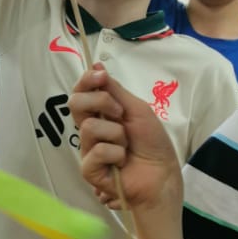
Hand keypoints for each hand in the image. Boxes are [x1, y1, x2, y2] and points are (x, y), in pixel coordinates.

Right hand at [69, 65, 181, 211]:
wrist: (162, 173)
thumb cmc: (152, 143)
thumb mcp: (137, 109)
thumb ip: (114, 90)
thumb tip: (96, 65)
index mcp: (100, 114)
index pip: (81, 92)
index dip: (86, 80)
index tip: (101, 75)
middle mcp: (91, 130)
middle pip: (75, 104)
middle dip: (100, 102)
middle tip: (120, 113)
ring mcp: (88, 150)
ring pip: (89, 127)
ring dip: (116, 133)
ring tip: (127, 146)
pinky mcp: (89, 170)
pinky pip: (97, 151)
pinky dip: (116, 153)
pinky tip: (122, 162)